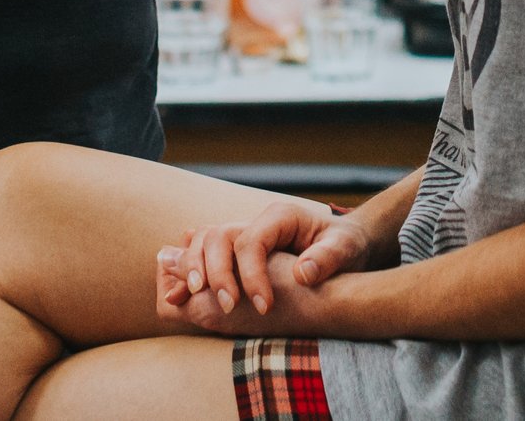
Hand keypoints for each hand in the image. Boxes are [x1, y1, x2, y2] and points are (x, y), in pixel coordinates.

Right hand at [156, 198, 369, 330]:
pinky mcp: (237, 250)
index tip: (264, 307)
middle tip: (228, 307)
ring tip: (191, 298)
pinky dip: (188, 270)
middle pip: (219, 237)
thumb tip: (302, 273)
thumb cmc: (347, 245)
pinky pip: (203, 253)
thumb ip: (328, 259)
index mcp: (281, 217)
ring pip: (204, 241)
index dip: (251, 274)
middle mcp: (256, 222)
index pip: (252, 241)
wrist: (345, 242)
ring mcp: (243, 233)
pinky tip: (177, 292)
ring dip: (194, 269)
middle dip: (215, 273)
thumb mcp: (347, 249)